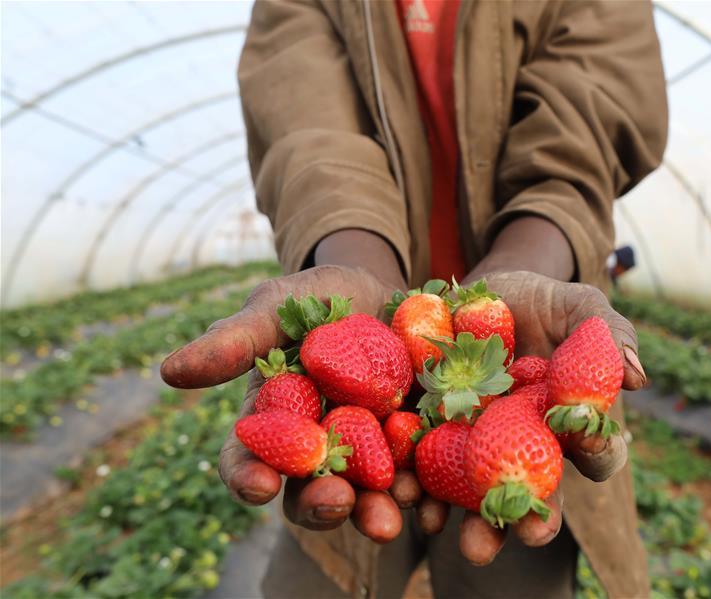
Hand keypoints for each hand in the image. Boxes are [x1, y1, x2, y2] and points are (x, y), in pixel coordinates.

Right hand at [161, 265, 415, 542]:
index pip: (247, 459)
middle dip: (319, 503)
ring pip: (364, 496)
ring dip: (373, 513)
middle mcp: (316, 448)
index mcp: (274, 421)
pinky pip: (417, 480)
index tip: (258, 486)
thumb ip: (236, 340)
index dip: (248, 476)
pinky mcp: (413, 449)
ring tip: (389, 519)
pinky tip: (434, 506)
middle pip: (306, 490)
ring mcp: (367, 453)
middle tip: (336, 502)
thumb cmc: (322, 296)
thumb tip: (170, 371)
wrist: (388, 291)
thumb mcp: (280, 306)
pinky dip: (425, 497)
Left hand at [445, 269, 644, 562]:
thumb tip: (637, 377)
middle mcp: (527, 449)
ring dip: (473, 524)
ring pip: (479, 498)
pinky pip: (426, 472)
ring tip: (465, 537)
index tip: (589, 441)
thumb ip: (607, 332)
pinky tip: (409, 496)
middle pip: (537, 494)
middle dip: (534, 520)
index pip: (596, 453)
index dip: (599, 453)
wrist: (475, 292)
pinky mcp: (432, 437)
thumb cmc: (540, 303)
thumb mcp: (577, 307)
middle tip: (530, 532)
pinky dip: (418, 489)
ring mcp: (480, 449)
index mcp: (570, 426)